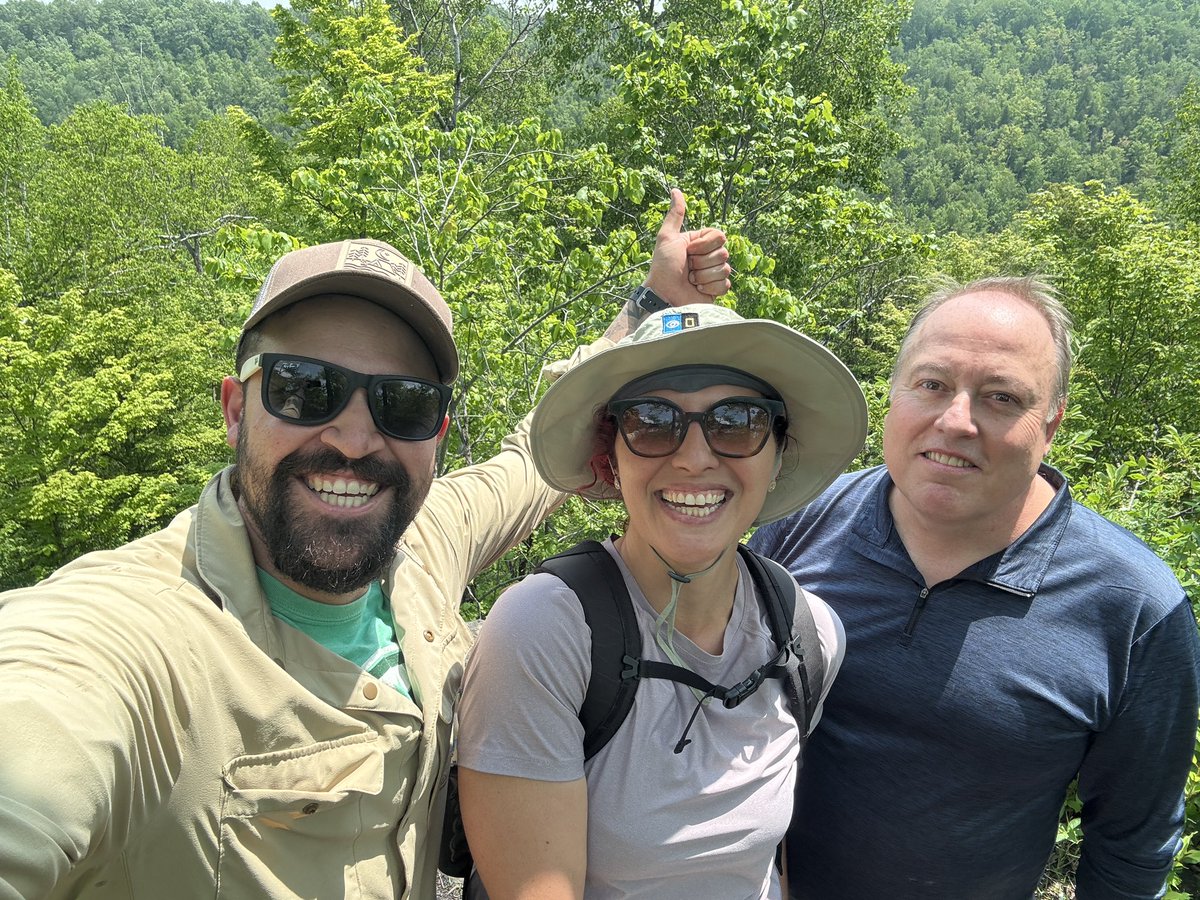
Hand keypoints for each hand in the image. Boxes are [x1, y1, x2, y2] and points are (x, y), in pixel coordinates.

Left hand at [644, 189, 730, 305]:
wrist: (664, 295)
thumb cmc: (663, 267)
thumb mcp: (667, 238)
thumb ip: (675, 215)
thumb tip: (676, 190)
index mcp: (701, 243)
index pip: (719, 236)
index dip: (704, 245)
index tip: (688, 252)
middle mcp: (709, 256)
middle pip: (724, 253)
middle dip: (702, 262)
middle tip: (687, 268)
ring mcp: (714, 273)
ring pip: (725, 269)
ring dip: (704, 276)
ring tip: (690, 280)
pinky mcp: (717, 289)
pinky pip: (725, 284)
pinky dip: (709, 288)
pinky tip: (698, 290)